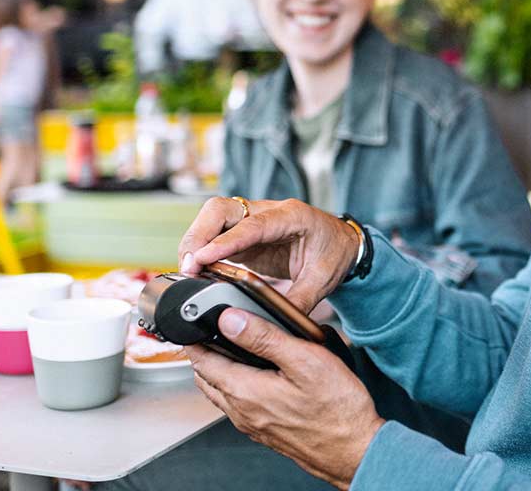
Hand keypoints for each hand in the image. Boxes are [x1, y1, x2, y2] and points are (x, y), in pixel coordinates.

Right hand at [178, 197, 360, 312]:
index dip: (224, 242)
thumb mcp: (323, 279)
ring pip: (214, 217)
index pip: (252, 226)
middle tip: (188, 267)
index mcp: (292, 216)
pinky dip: (202, 248)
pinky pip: (216, 233)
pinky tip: (196, 269)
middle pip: (222, 209)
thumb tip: (275, 321)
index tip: (200, 258)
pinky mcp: (245, 234)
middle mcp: (268, 212)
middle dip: (199, 234)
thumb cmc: (335, 253)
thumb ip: (299, 299)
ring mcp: (254, 220)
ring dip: (195, 240)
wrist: (343, 243)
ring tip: (187, 270)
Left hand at [188, 308, 383, 490]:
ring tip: (228, 350)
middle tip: (207, 333)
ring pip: (222, 394)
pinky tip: (255, 378)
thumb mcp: (303, 360)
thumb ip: (264, 337)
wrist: (354, 450)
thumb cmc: (337, 408)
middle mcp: (243, 412)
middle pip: (207, 379)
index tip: (193, 323)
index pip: (203, 362)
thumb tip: (230, 320)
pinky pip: (238, 407)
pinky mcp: (266, 432)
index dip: (195, 339)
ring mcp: (254, 425)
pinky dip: (234, 388)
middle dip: (203, 355)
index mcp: (245, 391)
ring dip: (218, 372)